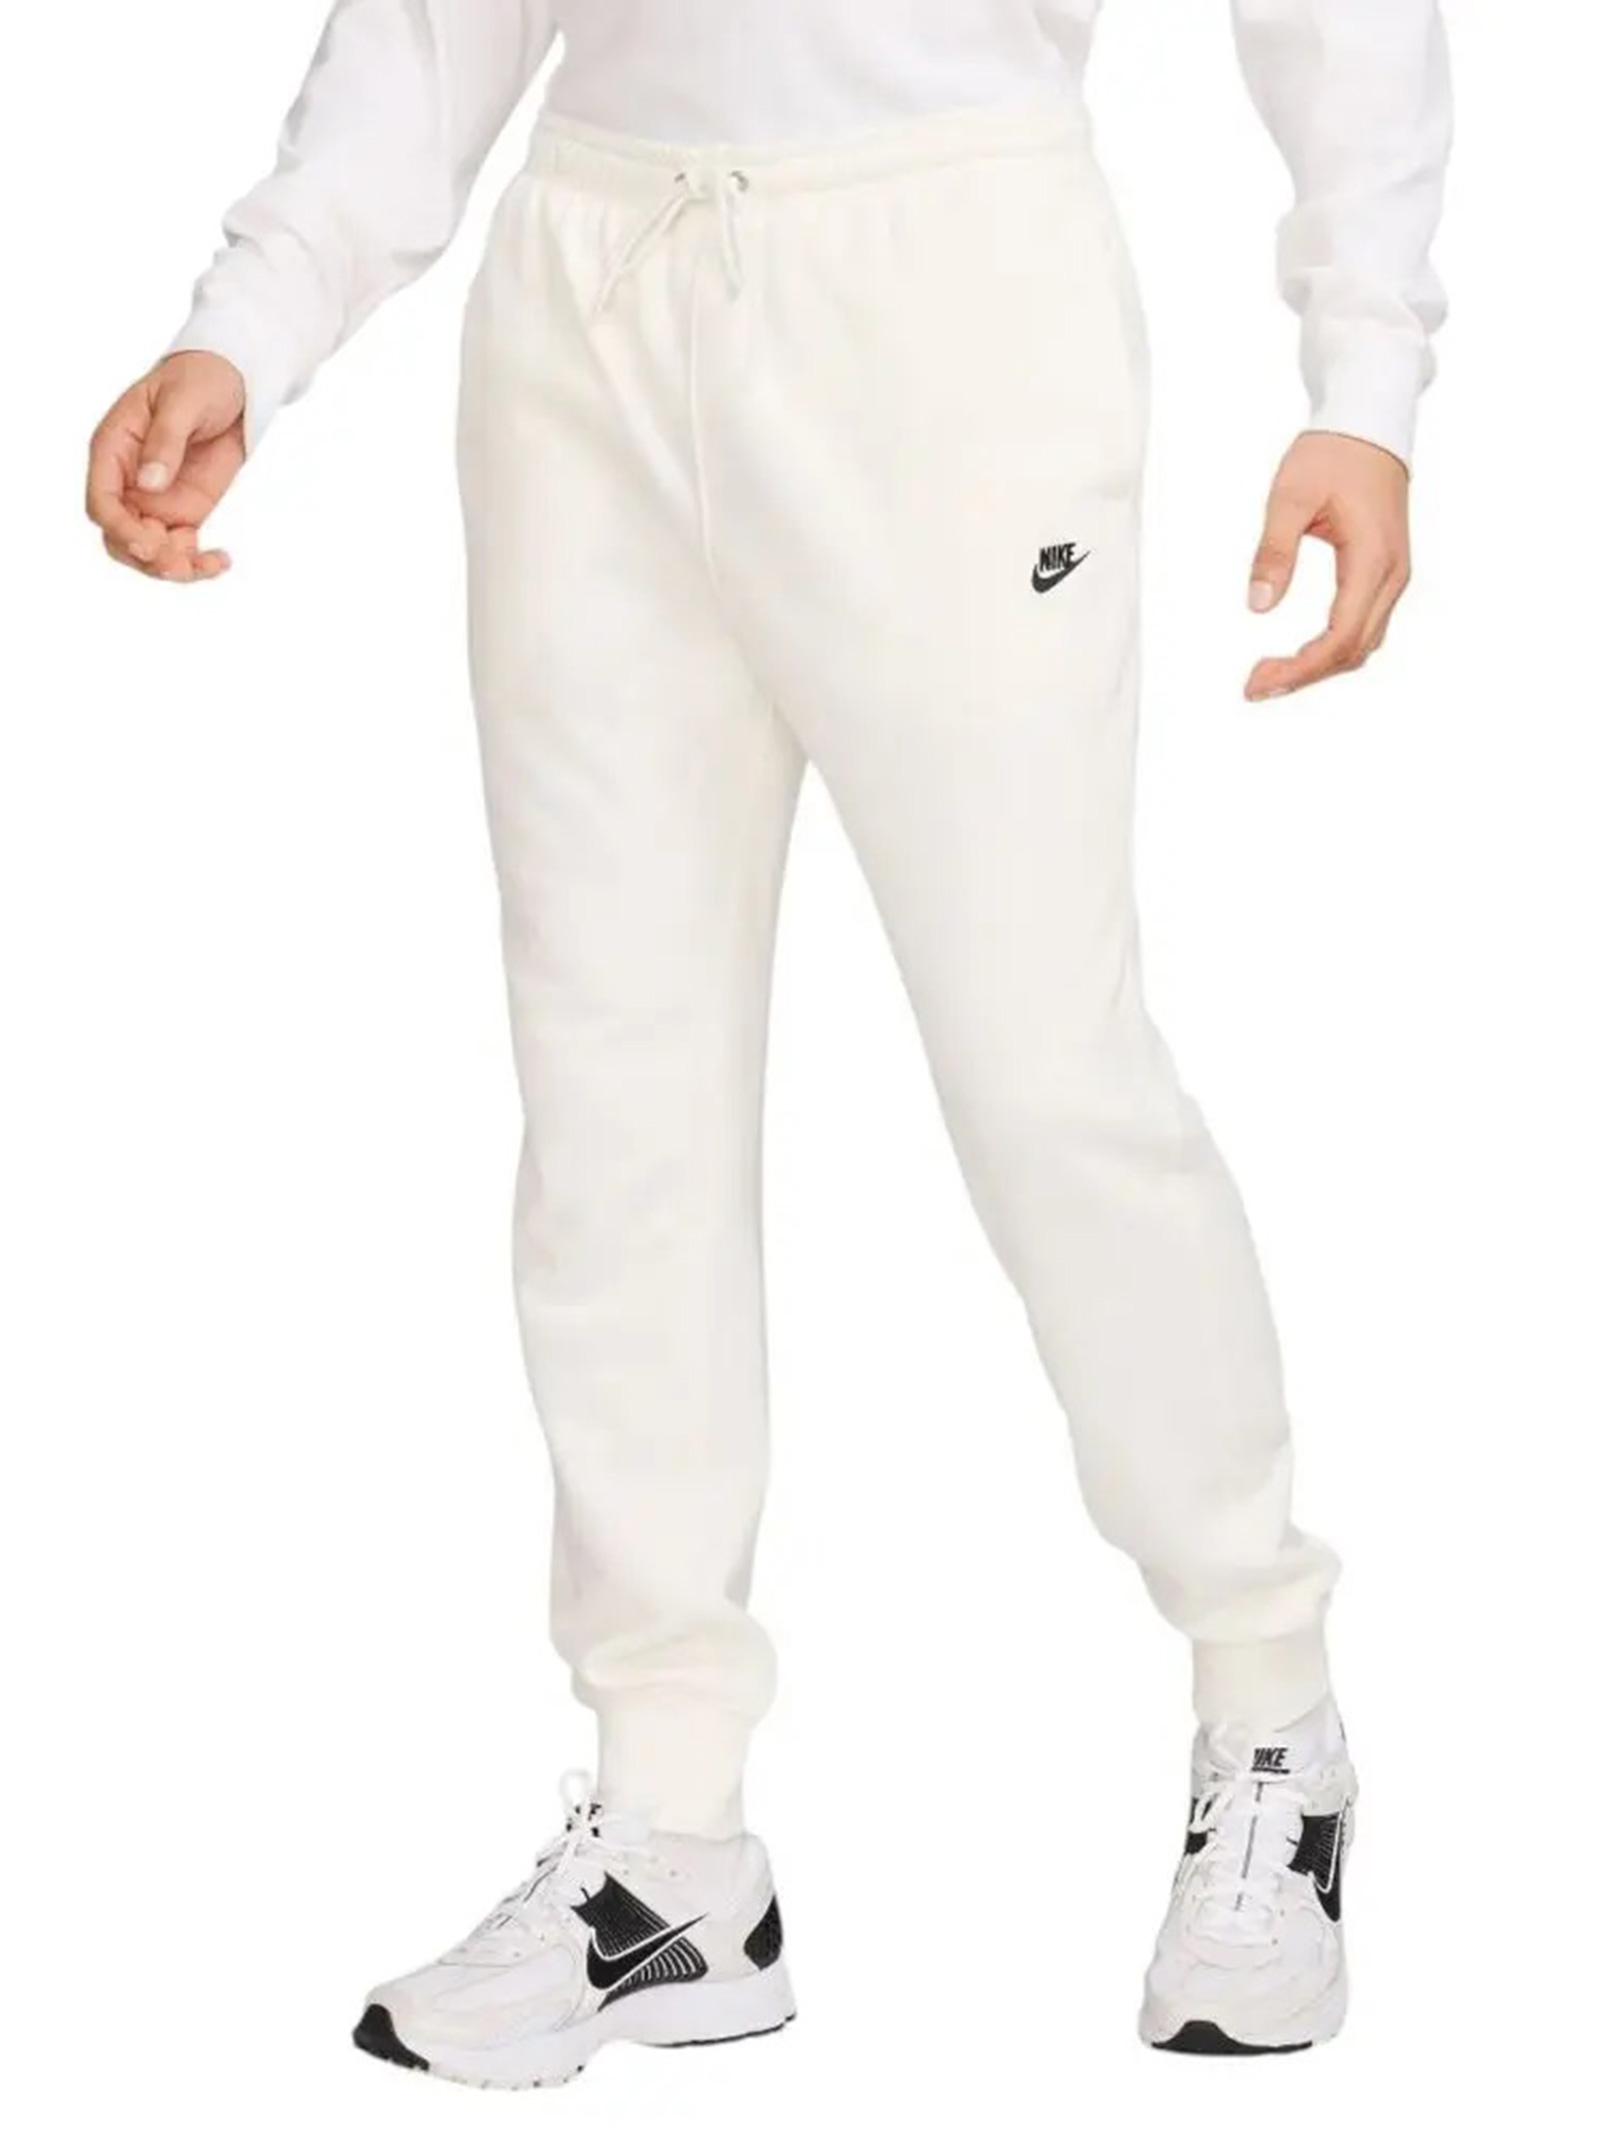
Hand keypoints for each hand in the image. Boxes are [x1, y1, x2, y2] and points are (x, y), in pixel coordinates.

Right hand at [86, 352, 245, 582]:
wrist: (233, 383)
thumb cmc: (199, 380)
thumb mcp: (183, 401)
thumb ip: (165, 441)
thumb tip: (148, 483)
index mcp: (114, 449)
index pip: (102, 502)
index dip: (120, 530)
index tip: (149, 546)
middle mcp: (128, 480)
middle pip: (120, 536)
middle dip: (146, 557)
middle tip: (181, 563)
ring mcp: (155, 499)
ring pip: (148, 550)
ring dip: (173, 567)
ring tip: (210, 565)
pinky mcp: (184, 510)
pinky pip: (180, 547)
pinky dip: (198, 562)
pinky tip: (222, 561)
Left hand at [1245, 432, 1411, 700]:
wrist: (1370, 423)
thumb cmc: (1332, 453)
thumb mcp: (1289, 498)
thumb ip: (1273, 552)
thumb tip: (1258, 606)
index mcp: (1373, 560)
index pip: (1339, 639)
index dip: (1298, 670)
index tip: (1256, 681)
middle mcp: (1392, 576)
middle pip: (1353, 651)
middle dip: (1303, 676)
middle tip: (1254, 686)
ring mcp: (1393, 576)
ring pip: (1362, 644)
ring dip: (1319, 667)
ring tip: (1270, 674)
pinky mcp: (1385, 573)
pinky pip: (1364, 626)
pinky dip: (1332, 649)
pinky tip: (1299, 654)